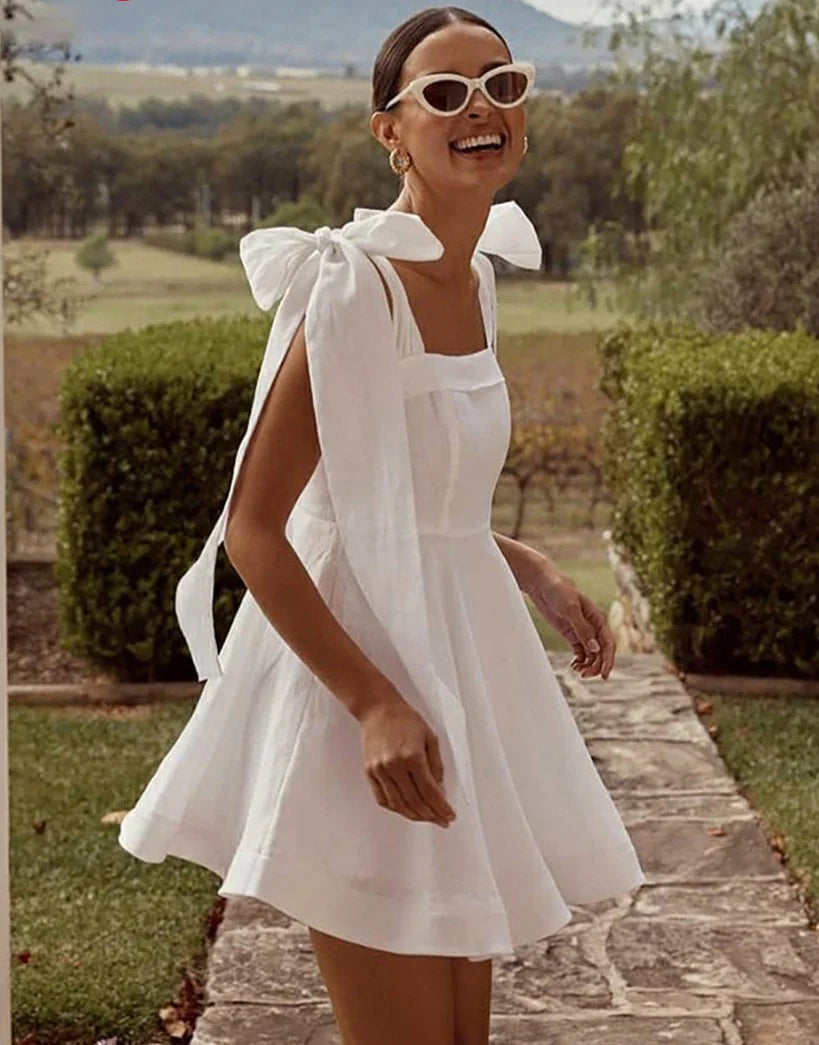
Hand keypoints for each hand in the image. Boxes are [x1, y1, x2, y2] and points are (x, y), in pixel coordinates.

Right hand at [358, 698, 456, 828]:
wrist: (378, 709)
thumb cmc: (406, 720)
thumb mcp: (430, 738)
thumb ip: (437, 766)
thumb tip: (440, 791)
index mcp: (412, 756)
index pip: (430, 792)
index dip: (441, 808)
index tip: (450, 816)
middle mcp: (394, 766)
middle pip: (415, 802)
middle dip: (431, 815)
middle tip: (442, 820)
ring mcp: (379, 770)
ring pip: (398, 805)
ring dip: (415, 816)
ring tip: (427, 818)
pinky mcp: (369, 772)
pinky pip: (383, 799)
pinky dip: (396, 808)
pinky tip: (407, 810)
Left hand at [523, 560, 614, 679]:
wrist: (542, 583)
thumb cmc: (559, 590)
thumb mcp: (570, 608)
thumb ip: (582, 629)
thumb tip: (595, 649)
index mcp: (598, 618)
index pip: (608, 643)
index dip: (608, 660)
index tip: (604, 675)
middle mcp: (593, 626)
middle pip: (601, 652)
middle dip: (596, 665)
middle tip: (584, 675)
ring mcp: (582, 631)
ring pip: (591, 654)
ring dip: (588, 665)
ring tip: (578, 672)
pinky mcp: (571, 634)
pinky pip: (581, 651)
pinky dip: (580, 660)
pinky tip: (574, 666)